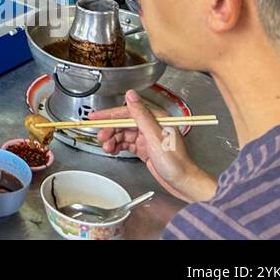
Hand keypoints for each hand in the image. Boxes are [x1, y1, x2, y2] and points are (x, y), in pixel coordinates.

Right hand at [90, 90, 216, 202]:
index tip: (95, 116)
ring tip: (107, 148)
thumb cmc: (176, 162)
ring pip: (124, 134)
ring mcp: (148, 137)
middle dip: (110, 130)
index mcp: (156, 118)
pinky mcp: (146, 148)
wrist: (184, 183)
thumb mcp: (155, 136)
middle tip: (101, 137)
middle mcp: (151, 125)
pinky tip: (113, 150)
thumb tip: (131, 95)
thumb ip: (141, 115)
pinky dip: (118, 147)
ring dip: (113, 140)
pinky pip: (127, 144)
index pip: (128, 111)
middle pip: (124, 123)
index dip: (110, 114)